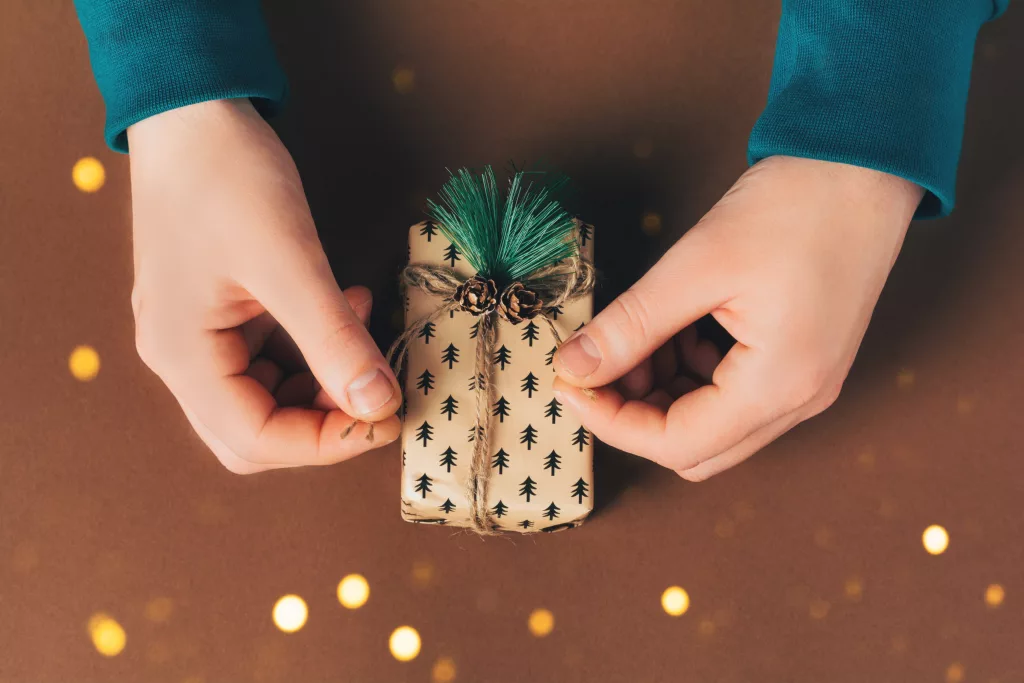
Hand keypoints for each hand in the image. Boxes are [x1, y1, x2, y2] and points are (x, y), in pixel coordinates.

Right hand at [128, 99, 400, 473]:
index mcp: (181, 356)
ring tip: (368, 336)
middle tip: (378, 391)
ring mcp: (196, 335)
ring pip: (267, 397)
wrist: (192, 110)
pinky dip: (314, 348)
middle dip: (323, 422)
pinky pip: (270, 355)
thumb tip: (379, 407)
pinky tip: (350, 307)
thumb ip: (334, 342)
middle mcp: (180, 358)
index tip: (388, 417)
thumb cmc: (227, 177)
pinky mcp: (218, 312)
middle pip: (255, 431)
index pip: (255, 439)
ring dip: (324, 383)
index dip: (326, 443)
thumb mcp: (290, 263)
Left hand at [553, 156, 922, 480]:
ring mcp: (804, 384)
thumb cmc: (794, 206)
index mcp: (781, 386)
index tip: (570, 380)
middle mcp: (799, 400)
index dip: (612, 421)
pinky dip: (690, 370)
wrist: (864, 163)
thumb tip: (573, 366)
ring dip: (660, 390)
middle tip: (600, 360)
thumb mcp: (696, 266)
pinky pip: (731, 393)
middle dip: (635, 411)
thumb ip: (630, 327)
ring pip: (710, 422)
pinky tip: (674, 325)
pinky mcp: (800, 362)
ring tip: (639, 332)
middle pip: (695, 447)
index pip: (677, 444)